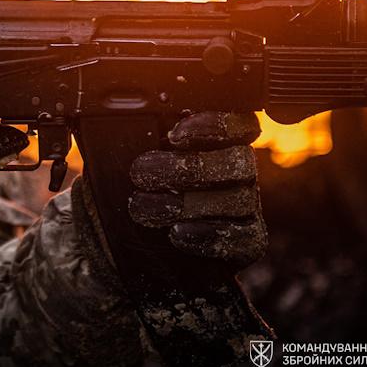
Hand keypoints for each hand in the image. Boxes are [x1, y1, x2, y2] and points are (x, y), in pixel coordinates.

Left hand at [127, 111, 266, 267]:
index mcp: (218, 140)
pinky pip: (243, 237)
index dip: (217, 125)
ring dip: (187, 204)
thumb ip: (138, 138)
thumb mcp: (129, 158)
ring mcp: (246, 207)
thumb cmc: (134, 186)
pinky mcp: (248, 242)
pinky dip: (207, 236)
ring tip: (142, 208)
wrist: (126, 240)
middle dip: (188, 167)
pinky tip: (176, 234)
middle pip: (239, 160)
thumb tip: (117, 124)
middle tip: (139, 173)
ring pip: (238, 199)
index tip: (175, 134)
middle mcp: (238, 171)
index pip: (240, 124)